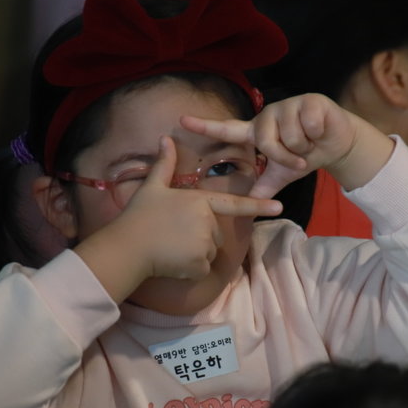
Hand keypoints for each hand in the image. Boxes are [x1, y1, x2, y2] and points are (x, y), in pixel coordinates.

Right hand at [114, 135, 280, 281]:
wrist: (128, 247)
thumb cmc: (139, 215)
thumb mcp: (152, 187)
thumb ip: (164, 164)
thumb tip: (165, 138)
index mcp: (200, 201)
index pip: (234, 203)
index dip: (258, 205)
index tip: (279, 206)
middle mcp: (207, 222)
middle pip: (215, 234)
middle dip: (200, 237)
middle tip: (174, 234)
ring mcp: (205, 244)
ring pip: (209, 252)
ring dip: (195, 254)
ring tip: (171, 248)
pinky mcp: (201, 265)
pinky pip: (203, 268)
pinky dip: (191, 269)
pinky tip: (173, 261)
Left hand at [180, 93, 392, 196]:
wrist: (336, 145)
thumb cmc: (305, 155)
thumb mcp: (281, 174)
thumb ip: (263, 188)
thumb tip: (248, 208)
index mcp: (257, 132)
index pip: (227, 130)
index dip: (205, 126)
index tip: (181, 120)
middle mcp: (267, 116)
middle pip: (266, 142)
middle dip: (286, 156)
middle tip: (299, 157)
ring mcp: (287, 106)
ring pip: (289, 136)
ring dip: (304, 147)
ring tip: (310, 141)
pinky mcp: (308, 101)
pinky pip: (307, 125)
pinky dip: (317, 135)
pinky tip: (320, 131)